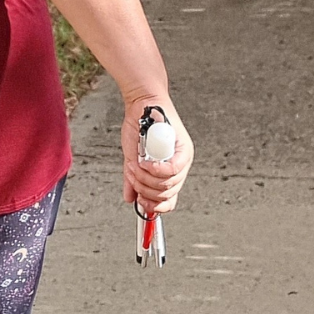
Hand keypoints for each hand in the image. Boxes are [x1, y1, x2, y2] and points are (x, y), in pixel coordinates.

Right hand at [121, 96, 193, 215]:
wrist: (142, 106)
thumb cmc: (139, 129)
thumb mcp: (133, 160)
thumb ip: (133, 180)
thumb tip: (130, 199)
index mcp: (171, 172)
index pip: (169, 200)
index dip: (155, 206)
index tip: (142, 203)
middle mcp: (180, 166)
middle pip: (167, 194)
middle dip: (145, 189)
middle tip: (134, 176)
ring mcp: (183, 157)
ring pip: (168, 183)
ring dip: (146, 178)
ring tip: (136, 166)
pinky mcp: (183, 147)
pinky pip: (172, 170)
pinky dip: (155, 170)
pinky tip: (145, 163)